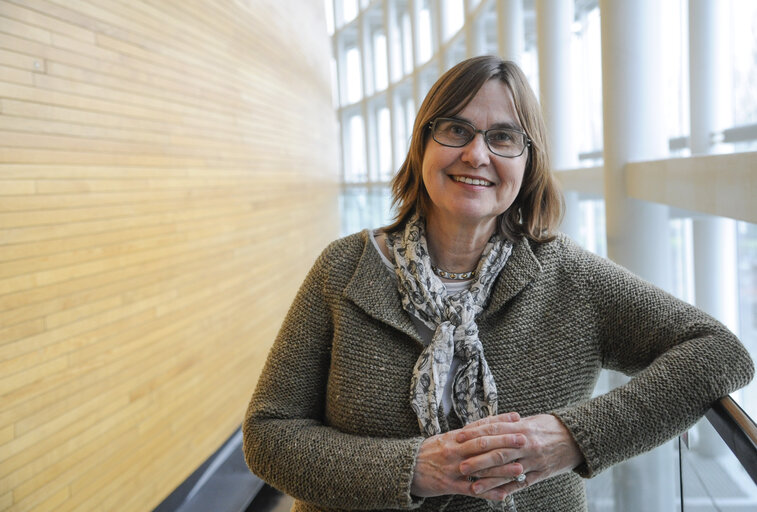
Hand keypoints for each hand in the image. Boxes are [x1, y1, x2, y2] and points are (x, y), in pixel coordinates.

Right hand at [410, 412, 523, 499]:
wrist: (406, 467)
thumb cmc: (428, 452)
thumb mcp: (445, 438)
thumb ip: (466, 434)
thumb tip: (487, 426)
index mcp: (455, 437)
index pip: (480, 426)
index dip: (499, 422)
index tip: (517, 418)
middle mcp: (455, 450)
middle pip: (483, 444)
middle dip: (504, 442)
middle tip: (524, 440)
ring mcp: (453, 468)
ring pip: (480, 468)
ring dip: (501, 469)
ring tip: (520, 468)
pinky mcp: (450, 485)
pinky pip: (472, 490)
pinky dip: (488, 492)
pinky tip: (503, 494)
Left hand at [455, 413, 583, 499]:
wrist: (577, 437)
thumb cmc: (549, 426)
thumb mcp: (529, 420)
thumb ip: (508, 424)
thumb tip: (484, 424)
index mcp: (521, 427)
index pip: (493, 430)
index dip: (474, 434)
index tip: (458, 438)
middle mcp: (527, 443)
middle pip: (498, 452)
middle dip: (478, 460)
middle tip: (461, 466)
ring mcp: (534, 460)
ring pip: (508, 471)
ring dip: (489, 480)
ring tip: (473, 486)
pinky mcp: (541, 474)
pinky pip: (522, 484)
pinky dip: (507, 490)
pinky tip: (494, 496)